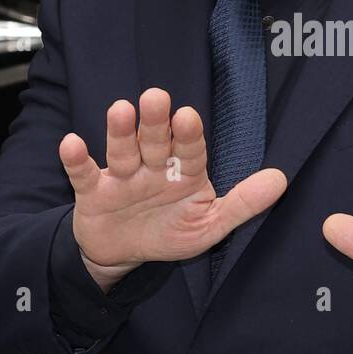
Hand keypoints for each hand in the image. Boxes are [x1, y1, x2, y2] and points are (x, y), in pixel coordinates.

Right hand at [58, 88, 287, 283]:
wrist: (124, 254)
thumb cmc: (169, 231)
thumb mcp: (209, 224)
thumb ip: (242, 204)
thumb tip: (280, 180)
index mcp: (184, 172)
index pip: (190, 151)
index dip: (188, 136)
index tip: (188, 116)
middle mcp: (153, 168)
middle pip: (155, 141)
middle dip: (155, 122)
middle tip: (155, 99)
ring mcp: (122, 177)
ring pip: (122, 150)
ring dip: (120, 132)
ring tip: (120, 110)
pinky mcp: (94, 192)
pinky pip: (85, 174)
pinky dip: (77, 160)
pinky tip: (72, 144)